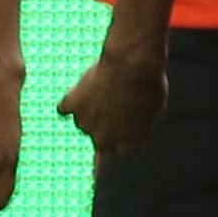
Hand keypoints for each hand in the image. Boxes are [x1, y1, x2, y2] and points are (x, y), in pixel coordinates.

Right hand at [58, 40, 165, 155]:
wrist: (132, 66)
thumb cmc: (148, 86)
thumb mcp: (152, 111)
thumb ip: (137, 124)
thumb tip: (127, 123)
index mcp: (126, 145)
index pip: (118, 150)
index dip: (121, 135)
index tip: (123, 123)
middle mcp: (103, 140)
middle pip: (100, 139)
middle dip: (104, 126)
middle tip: (112, 106)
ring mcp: (85, 123)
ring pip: (83, 122)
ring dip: (89, 112)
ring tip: (102, 91)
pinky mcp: (72, 105)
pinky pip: (64, 108)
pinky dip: (70, 101)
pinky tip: (78, 92)